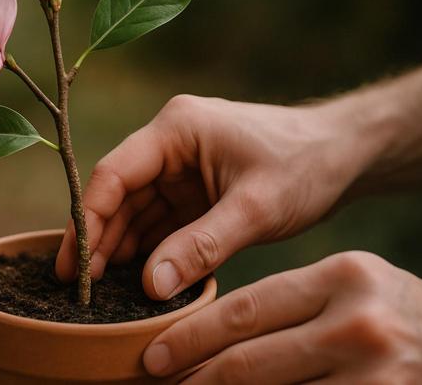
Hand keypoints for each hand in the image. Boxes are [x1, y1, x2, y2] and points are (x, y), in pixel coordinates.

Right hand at [56, 94, 379, 298]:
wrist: (347, 154)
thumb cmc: (306, 163)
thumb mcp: (255, 208)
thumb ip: (202, 246)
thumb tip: (151, 286)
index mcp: (176, 129)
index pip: (114, 174)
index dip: (88, 220)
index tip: (75, 266)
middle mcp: (170, 143)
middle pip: (118, 195)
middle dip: (99, 240)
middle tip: (79, 290)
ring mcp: (182, 167)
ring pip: (136, 211)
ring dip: (121, 249)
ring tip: (102, 293)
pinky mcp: (196, 189)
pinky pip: (161, 222)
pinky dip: (150, 250)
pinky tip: (138, 279)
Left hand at [144, 251, 421, 383]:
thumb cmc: (403, 319)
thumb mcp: (355, 289)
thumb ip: (296, 302)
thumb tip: (220, 334)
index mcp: (343, 276)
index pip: (248, 308)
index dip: (192, 334)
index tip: (154, 352)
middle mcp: (357, 321)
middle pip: (250, 358)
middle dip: (193, 376)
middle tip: (154, 383)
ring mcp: (374, 371)